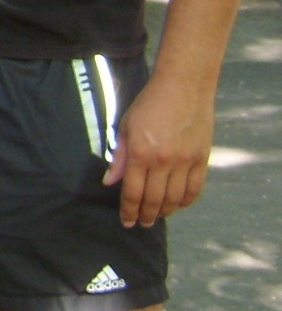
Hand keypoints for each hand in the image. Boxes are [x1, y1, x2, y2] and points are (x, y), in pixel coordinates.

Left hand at [105, 73, 214, 227]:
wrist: (183, 87)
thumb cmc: (149, 104)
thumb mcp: (125, 127)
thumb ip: (119, 157)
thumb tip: (109, 182)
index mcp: (140, 153)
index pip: (132, 192)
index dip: (128, 211)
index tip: (126, 222)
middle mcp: (164, 161)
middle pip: (154, 200)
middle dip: (146, 215)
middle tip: (141, 222)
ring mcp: (185, 161)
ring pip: (175, 199)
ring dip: (165, 211)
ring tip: (156, 216)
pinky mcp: (202, 159)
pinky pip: (195, 189)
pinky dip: (186, 201)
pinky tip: (177, 205)